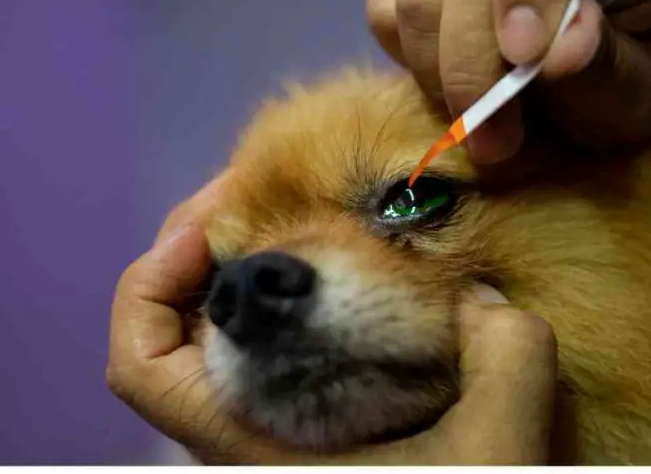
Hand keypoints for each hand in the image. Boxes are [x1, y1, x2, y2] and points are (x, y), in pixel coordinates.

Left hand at [106, 174, 559, 464]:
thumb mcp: (501, 441)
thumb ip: (509, 349)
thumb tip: (478, 301)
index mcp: (256, 448)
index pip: (141, 368)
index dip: (151, 283)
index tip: (216, 229)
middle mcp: (244, 450)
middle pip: (169, 346)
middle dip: (204, 262)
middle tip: (255, 202)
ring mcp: (270, 451)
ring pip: (215, 361)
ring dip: (242, 293)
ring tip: (296, 242)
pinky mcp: (303, 453)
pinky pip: (260, 375)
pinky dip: (280, 327)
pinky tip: (342, 305)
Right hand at [367, 0, 650, 166]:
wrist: (605, 80)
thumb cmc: (636, 79)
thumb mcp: (647, 90)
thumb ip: (611, 67)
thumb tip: (559, 51)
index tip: (525, 56)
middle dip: (475, 65)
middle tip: (500, 143)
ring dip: (443, 79)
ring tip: (488, 131)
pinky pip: (385, 13)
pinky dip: (415, 66)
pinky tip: (459, 88)